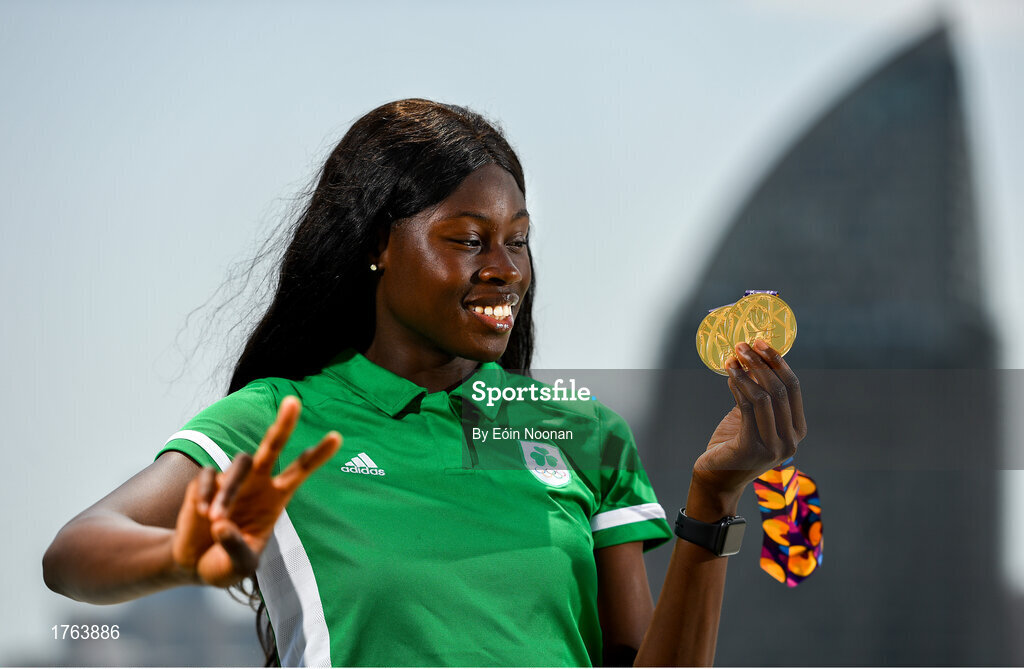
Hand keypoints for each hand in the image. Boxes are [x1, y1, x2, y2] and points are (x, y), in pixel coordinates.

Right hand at [171, 396, 340, 586]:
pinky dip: (205, 494)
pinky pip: (208, 476)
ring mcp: (232, 479)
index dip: (318, 454)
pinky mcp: (206, 481)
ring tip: (216, 520)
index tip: (337, 436)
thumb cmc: (225, 563)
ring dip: (229, 491)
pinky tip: (202, 513)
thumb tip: (221, 524)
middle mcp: (257, 483)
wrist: (192, 565)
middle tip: (294, 401)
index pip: (300, 471)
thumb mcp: (240, 567)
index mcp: (275, 498)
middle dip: (283, 424)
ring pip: (239, 464)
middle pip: (272, 445)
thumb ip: (235, 548)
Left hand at [692, 340, 806, 503]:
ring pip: (764, 397)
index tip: (760, 343)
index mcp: (797, 430)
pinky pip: (747, 408)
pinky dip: (738, 387)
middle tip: (742, 345)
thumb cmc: (734, 444)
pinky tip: (729, 375)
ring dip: (747, 372)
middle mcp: (791, 441)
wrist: (717, 479)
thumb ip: (759, 394)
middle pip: (779, 390)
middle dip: (760, 363)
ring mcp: (774, 447)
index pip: (793, 388)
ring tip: (732, 357)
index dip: (778, 362)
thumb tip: (754, 357)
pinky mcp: (752, 448)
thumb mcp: (752, 417)